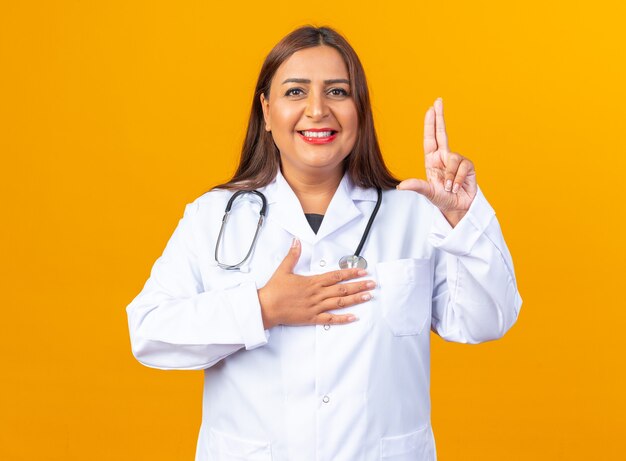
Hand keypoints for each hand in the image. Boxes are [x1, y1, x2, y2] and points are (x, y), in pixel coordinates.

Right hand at [258, 239, 374, 328]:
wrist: (266, 307)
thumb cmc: (274, 290)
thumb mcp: (283, 269)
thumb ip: (293, 255)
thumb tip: (296, 241)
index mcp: (312, 281)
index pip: (336, 275)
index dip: (350, 273)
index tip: (362, 271)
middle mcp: (317, 293)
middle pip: (342, 288)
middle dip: (359, 286)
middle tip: (372, 284)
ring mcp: (316, 306)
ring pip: (339, 302)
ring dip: (355, 299)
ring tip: (368, 296)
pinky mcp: (312, 318)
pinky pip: (330, 319)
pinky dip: (343, 319)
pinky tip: (354, 317)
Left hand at [397, 98, 476, 225]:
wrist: (458, 208)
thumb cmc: (442, 199)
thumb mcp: (428, 193)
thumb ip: (416, 187)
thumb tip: (401, 186)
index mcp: (432, 160)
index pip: (430, 138)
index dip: (430, 124)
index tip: (431, 109)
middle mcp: (444, 157)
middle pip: (442, 133)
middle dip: (440, 117)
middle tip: (438, 100)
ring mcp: (456, 161)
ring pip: (452, 159)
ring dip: (450, 177)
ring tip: (449, 188)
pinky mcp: (468, 167)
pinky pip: (461, 167)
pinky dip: (457, 179)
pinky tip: (456, 187)